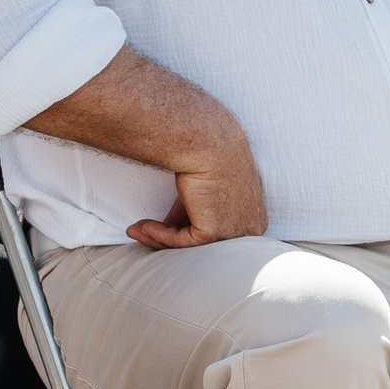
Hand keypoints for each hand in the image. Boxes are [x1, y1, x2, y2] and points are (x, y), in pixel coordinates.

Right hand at [125, 132, 268, 249]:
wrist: (208, 143)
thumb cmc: (206, 160)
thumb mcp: (200, 192)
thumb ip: (188, 213)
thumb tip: (166, 228)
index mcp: (253, 219)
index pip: (215, 233)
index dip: (183, 229)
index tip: (159, 225)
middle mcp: (249, 230)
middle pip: (204, 243)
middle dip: (167, 238)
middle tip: (142, 231)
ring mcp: (235, 232)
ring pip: (190, 245)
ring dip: (158, 237)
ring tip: (137, 230)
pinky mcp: (214, 231)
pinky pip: (180, 241)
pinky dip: (159, 235)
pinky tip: (143, 226)